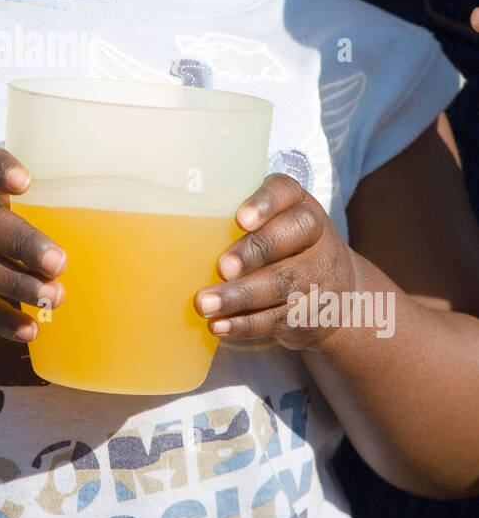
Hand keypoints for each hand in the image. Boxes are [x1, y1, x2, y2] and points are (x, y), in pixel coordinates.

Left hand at [193, 173, 356, 349]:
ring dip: (241, 295)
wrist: (339, 293)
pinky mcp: (312, 310)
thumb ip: (236, 224)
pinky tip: (220, 325)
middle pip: (290, 237)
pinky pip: (280, 317)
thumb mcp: (271, 224)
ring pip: (284, 282)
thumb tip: (177, 236)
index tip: (241, 219)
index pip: (286, 192)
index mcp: (297, 203)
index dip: (265, 204)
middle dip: (253, 253)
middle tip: (222, 268)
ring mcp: (318, 273)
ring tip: (205, 304)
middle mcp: (314, 234)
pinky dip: (247, 324)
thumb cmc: (280, 248)